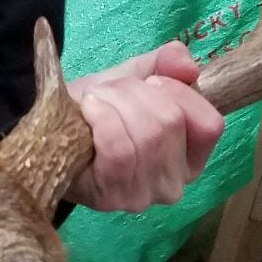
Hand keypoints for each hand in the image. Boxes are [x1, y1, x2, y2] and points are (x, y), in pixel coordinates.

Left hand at [65, 41, 224, 211]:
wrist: (53, 130)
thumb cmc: (102, 108)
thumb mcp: (137, 76)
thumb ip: (167, 63)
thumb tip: (186, 65)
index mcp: (192, 154)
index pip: (208, 124)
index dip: (179, 93)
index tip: (150, 82)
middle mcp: (176, 182)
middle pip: (170, 123)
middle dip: (135, 93)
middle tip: (111, 91)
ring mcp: (145, 195)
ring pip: (146, 135)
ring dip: (115, 103)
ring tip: (96, 100)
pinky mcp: (113, 198)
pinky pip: (120, 150)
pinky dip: (102, 119)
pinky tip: (89, 112)